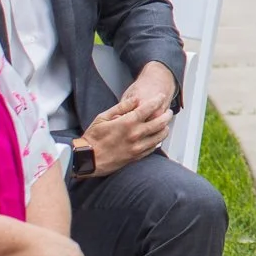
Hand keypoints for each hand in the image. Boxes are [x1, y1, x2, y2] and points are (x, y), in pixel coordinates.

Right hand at [79, 62, 175, 178]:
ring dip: (165, 128)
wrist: (88, 159)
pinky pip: (153, 148)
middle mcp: (136, 135)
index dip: (157, 100)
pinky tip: (156, 137)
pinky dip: (157, 141)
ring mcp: (137, 147)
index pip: (149, 108)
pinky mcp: (136, 157)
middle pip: (160, 122)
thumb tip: (135, 99)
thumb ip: (121, 107)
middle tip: (168, 111)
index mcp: (128, 123)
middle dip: (167, 115)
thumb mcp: (103, 117)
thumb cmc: (93, 138)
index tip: (161, 97)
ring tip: (165, 124)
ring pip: (159, 136)